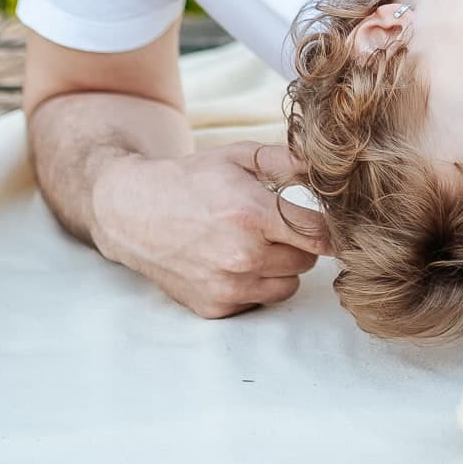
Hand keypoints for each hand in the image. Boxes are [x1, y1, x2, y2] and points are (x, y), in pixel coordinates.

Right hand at [89, 141, 332, 319]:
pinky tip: (233, 261)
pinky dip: (256, 283)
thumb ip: (286, 161)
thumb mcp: (237, 156)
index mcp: (252, 214)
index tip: (323, 220)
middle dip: (299, 243)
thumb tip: (328, 172)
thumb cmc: (190, 180)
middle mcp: (242, 256)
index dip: (328, 226)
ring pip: (289, 285)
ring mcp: (228, 286)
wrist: (134, 212)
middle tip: (275, 225)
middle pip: (307, 260)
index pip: (320, 234)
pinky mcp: (216, 307)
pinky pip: (260, 299)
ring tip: (255, 243)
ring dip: (282, 266)